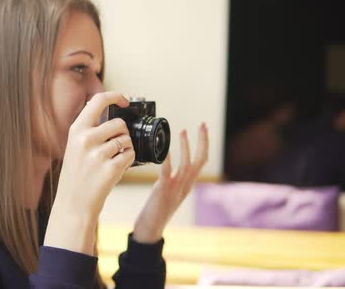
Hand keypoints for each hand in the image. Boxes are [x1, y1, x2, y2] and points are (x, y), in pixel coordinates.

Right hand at [45, 92, 135, 254]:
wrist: (73, 204)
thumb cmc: (76, 176)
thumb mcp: (75, 147)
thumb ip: (90, 131)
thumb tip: (114, 117)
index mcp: (76, 130)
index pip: (98, 100)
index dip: (116, 96)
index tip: (125, 101)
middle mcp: (86, 138)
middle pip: (120, 124)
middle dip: (123, 135)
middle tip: (115, 149)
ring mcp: (98, 153)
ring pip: (127, 140)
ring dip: (126, 149)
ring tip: (113, 161)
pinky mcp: (110, 168)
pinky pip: (130, 155)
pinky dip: (127, 161)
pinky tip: (116, 169)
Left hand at [133, 123, 208, 243]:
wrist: (150, 229)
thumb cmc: (156, 210)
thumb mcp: (168, 191)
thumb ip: (172, 178)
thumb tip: (168, 163)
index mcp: (187, 184)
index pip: (202, 161)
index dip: (204, 144)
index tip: (203, 128)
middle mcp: (185, 185)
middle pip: (200, 160)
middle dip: (202, 141)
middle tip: (202, 124)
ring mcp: (175, 189)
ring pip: (186, 165)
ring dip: (185, 147)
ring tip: (183, 132)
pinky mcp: (163, 192)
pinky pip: (167, 174)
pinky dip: (168, 161)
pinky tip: (166, 151)